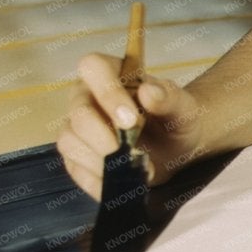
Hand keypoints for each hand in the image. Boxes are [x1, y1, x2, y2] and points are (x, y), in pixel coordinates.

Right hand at [56, 53, 205, 200]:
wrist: (177, 146)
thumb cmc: (175, 117)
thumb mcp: (182, 106)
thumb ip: (168, 97)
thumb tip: (148, 91)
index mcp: (110, 73)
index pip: (93, 67)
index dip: (108, 93)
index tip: (131, 119)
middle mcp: (86, 97)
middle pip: (78, 112)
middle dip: (102, 135)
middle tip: (130, 151)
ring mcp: (77, 128)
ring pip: (69, 141)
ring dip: (100, 161)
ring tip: (132, 169)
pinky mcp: (77, 157)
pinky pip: (75, 169)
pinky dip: (97, 181)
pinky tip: (121, 183)